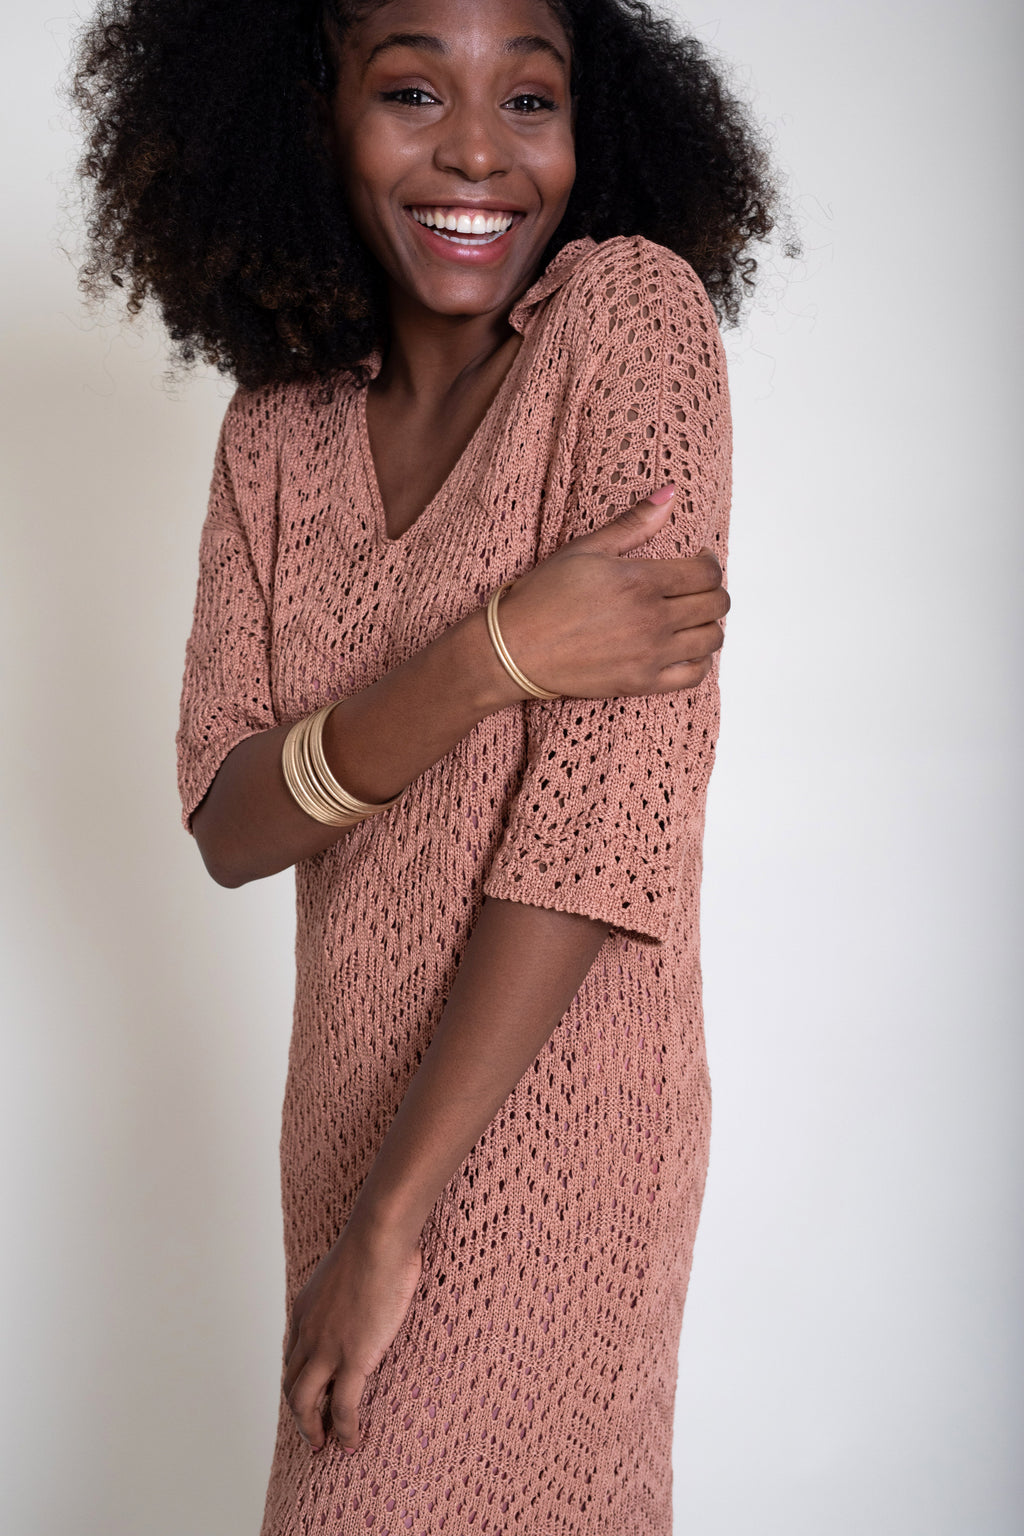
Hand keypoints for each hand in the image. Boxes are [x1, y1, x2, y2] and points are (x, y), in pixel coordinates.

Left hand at [282, 1215, 422, 1452]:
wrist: (378, 1238)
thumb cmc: (376, 1241)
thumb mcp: (350, 1267)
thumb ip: (351, 1286)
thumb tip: (374, 1280)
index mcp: (305, 1310)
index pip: (292, 1357)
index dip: (299, 1382)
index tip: (310, 1397)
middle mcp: (307, 1333)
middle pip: (292, 1384)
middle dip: (299, 1413)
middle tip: (312, 1433)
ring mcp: (327, 1349)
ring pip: (304, 1404)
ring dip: (311, 1429)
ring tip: (325, 1446)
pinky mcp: (352, 1359)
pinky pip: (342, 1409)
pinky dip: (344, 1431)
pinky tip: (352, 1443)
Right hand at [497, 487, 729, 698]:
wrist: (514, 649)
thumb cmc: (543, 596)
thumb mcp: (585, 549)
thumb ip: (634, 523)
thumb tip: (671, 492)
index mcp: (640, 581)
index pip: (706, 573)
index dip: (711, 563)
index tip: (700, 560)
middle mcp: (652, 619)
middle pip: (715, 605)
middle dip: (714, 591)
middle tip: (697, 587)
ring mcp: (650, 655)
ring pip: (711, 639)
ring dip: (709, 624)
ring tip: (692, 616)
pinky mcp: (642, 683)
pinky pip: (694, 675)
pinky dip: (701, 660)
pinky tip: (687, 647)